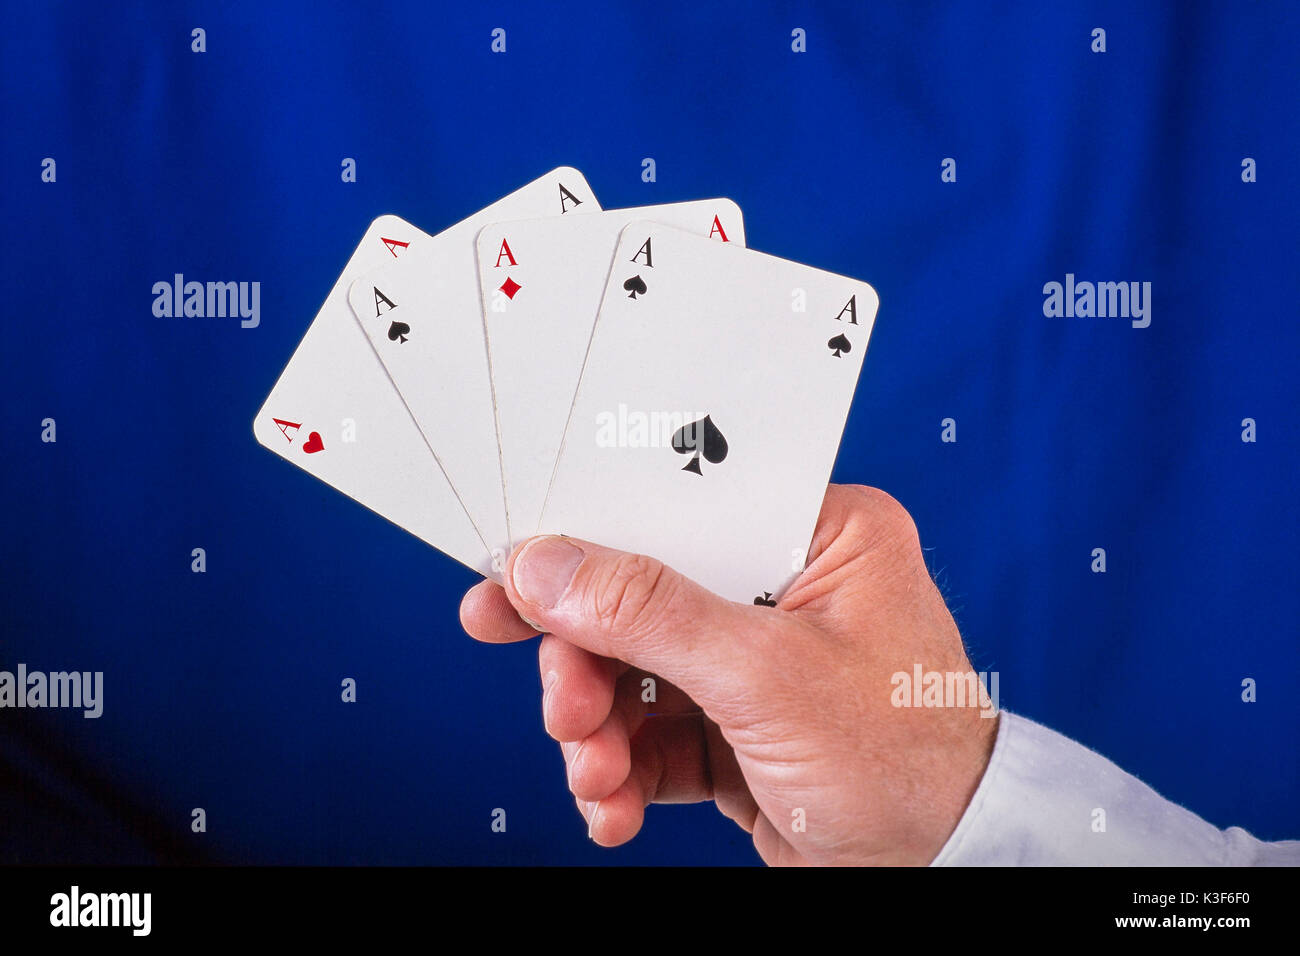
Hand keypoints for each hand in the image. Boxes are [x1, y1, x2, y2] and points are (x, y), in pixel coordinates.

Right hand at [459, 484, 997, 864]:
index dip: (592, 539)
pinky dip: (622, 770)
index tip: (516, 573)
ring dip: (597, 727)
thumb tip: (546, 566)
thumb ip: (648, 616)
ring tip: (594, 774)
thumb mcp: (767, 676)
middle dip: (587, 660)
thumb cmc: (906, 762)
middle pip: (643, 597)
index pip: (681, 510)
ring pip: (636, 672)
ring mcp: (758, 662)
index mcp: (820, 536)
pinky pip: (653, 734)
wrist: (951, 873)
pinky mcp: (738, 728)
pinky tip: (612, 805)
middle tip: (559, 701)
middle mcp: (786, 589)